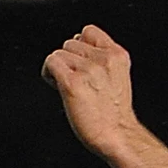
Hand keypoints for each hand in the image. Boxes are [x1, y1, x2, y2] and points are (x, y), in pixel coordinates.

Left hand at [41, 25, 140, 159]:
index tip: (81, 65)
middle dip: (68, 61)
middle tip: (77, 82)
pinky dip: (49, 74)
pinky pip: (51, 63)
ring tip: (69, 87)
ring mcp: (89, 70)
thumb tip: (74, 46)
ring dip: (58, 69)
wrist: (117, 136)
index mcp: (118, 55)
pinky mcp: (73, 83)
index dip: (80, 46)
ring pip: (59, 53)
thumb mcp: (117, 76)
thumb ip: (101, 59)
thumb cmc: (114, 113)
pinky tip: (57, 87)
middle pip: (70, 43)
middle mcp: (104, 60)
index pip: (88, 31)